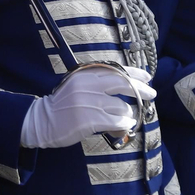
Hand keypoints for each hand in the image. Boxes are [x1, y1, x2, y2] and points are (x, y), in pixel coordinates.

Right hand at [20, 65, 156, 149]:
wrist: (42, 121)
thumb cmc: (64, 105)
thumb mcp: (78, 85)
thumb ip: (98, 82)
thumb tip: (127, 83)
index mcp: (85, 74)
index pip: (115, 69)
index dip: (134, 72)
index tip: (147, 76)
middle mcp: (87, 85)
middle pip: (123, 84)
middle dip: (141, 89)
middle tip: (152, 93)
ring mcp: (88, 103)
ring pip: (121, 106)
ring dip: (128, 113)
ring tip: (127, 118)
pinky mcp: (89, 120)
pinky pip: (116, 121)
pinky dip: (123, 124)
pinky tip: (124, 125)